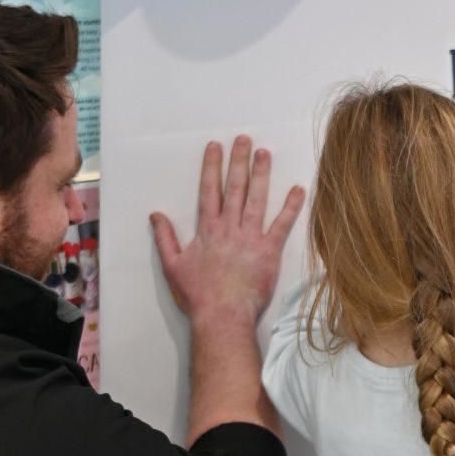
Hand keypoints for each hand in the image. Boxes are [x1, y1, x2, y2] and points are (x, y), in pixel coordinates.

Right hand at [151, 137, 304, 324]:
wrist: (222, 316)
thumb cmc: (198, 295)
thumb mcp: (172, 266)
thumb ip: (165, 238)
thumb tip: (156, 215)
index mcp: (207, 230)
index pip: (209, 190)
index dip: (212, 166)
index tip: (215, 146)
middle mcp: (229, 227)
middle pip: (234, 187)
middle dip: (239, 161)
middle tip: (244, 139)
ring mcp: (250, 237)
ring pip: (257, 199)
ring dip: (262, 174)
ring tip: (265, 153)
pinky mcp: (269, 251)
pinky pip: (282, 225)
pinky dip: (291, 207)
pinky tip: (298, 189)